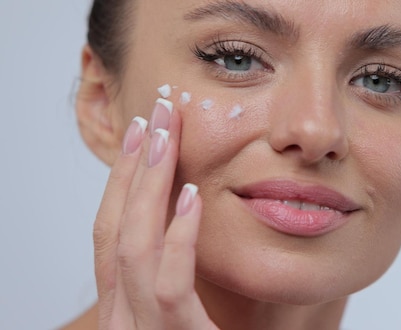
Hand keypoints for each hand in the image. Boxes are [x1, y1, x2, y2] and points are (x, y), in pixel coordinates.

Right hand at [92, 100, 218, 328]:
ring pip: (131, 250)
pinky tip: (192, 197)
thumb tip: (197, 215)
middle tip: (156, 112)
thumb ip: (187, 274)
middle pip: (113, 231)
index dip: (123, 182)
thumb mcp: (197, 313)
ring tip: (167, 135)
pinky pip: (169, 287)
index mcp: (130, 308)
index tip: (145, 134)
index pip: (113, 235)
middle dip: (134, 166)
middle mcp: (125, 319)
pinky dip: (177, 238)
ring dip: (148, 185)